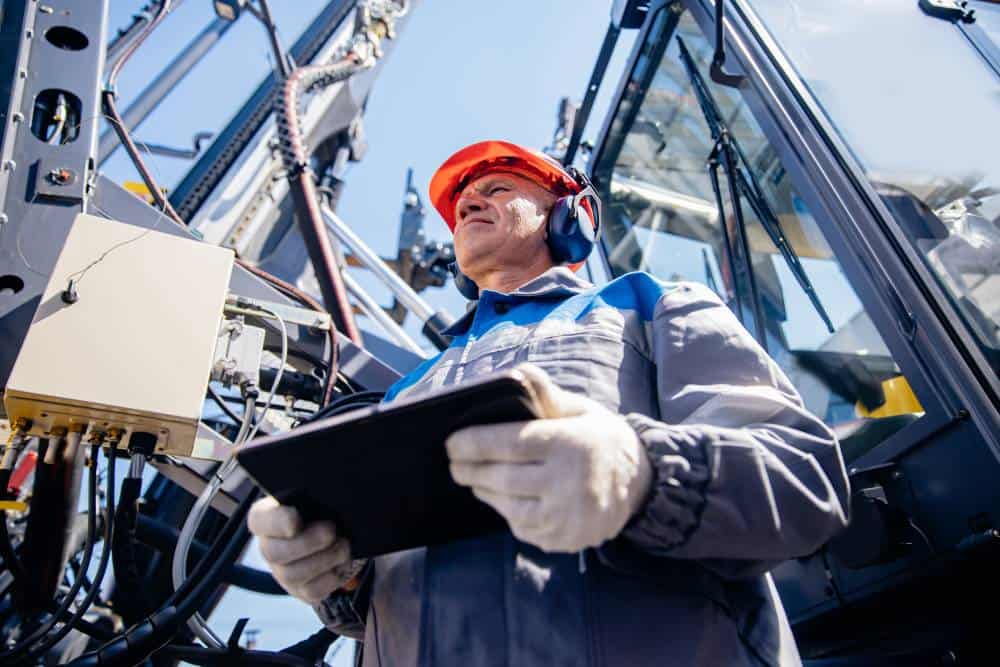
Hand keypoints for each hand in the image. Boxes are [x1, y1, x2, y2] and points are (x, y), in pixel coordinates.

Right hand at [247, 496, 364, 604]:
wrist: (336, 530)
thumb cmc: (321, 506)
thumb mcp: (316, 493)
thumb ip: (316, 488)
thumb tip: (330, 478)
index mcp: (267, 517)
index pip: (259, 520)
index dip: (275, 522)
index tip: (296, 520)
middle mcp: (270, 547)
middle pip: (275, 552)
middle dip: (306, 543)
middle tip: (331, 530)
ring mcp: (284, 572)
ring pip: (294, 574)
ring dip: (324, 559)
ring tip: (344, 545)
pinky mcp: (302, 590)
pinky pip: (313, 591)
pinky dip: (332, 576)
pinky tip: (342, 562)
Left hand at [446, 364, 652, 552]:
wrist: (640, 486)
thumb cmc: (600, 440)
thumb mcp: (581, 411)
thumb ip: (546, 396)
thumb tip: (518, 373)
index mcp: (570, 444)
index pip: (510, 443)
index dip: (474, 443)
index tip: (451, 442)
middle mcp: (567, 483)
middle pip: (501, 477)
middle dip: (469, 469)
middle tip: (453, 462)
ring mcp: (565, 518)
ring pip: (506, 505)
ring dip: (484, 490)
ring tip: (474, 477)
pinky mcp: (562, 540)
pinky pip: (520, 526)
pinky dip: (506, 510)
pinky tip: (503, 496)